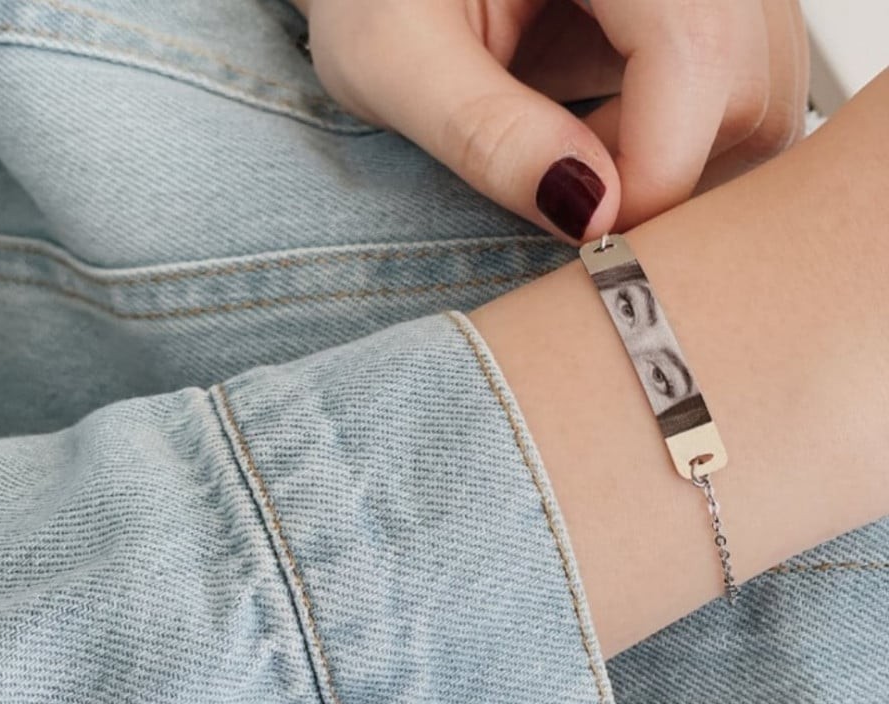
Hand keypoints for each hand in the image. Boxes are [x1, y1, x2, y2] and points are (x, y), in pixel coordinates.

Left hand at [296, 0, 808, 242]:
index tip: (581, 233)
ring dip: (672, 166)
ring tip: (571, 150)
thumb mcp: (391, 56)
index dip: (651, 174)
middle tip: (561, 186)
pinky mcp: (704, 13)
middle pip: (752, 87)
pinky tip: (596, 133)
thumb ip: (483, 131)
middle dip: (665, 176)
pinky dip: (674, 147)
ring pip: (759, 102)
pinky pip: (737, 99)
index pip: (699, 53)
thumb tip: (593, 217)